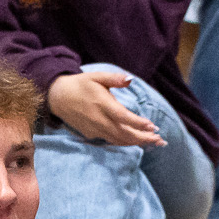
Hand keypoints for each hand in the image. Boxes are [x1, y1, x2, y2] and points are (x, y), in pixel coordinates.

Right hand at [47, 71, 163, 147]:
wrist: (57, 98)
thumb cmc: (80, 85)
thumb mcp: (97, 76)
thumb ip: (115, 78)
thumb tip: (130, 79)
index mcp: (101, 104)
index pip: (123, 117)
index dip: (138, 123)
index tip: (153, 126)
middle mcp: (98, 120)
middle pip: (123, 133)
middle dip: (143, 138)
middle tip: (161, 140)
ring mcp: (94, 129)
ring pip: (118, 140)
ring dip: (136, 142)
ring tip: (153, 143)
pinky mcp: (90, 133)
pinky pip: (110, 140)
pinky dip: (125, 142)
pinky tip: (136, 141)